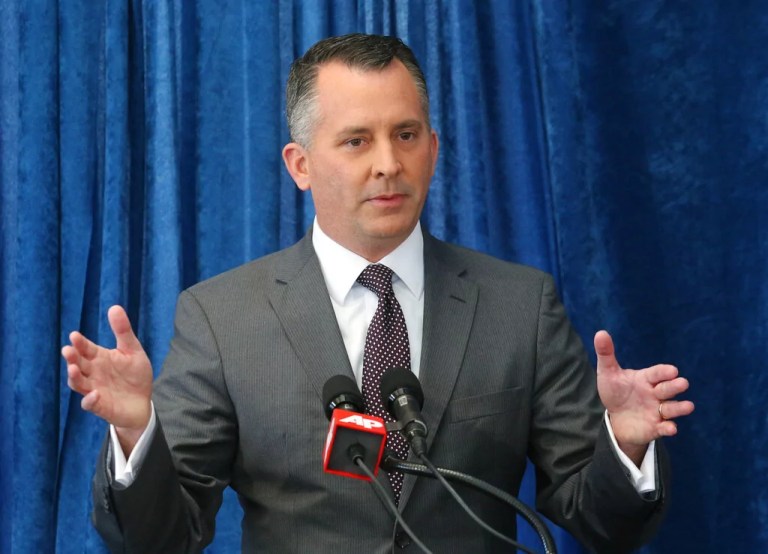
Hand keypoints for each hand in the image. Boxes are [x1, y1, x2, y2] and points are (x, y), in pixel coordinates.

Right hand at [62, 305, 152, 453]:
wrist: (142, 401)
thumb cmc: (135, 375)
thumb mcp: (132, 350)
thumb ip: (123, 331)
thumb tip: (115, 307)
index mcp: (99, 358)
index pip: (86, 348)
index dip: (79, 343)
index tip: (74, 335)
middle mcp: (93, 373)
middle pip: (78, 364)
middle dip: (72, 358)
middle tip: (68, 350)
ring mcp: (94, 389)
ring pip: (78, 383)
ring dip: (74, 377)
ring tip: (74, 370)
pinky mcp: (99, 405)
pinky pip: (90, 403)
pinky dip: (90, 400)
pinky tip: (95, 394)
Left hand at [595, 330, 694, 464]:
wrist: (617, 418)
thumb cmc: (616, 392)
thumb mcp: (608, 373)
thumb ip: (606, 354)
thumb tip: (600, 333)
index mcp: (646, 379)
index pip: (657, 373)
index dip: (664, 372)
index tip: (672, 370)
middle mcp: (655, 394)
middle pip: (668, 389)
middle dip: (674, 386)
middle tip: (682, 383)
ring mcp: (657, 411)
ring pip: (671, 408)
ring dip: (679, 407)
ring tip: (687, 406)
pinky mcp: (656, 427)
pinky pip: (665, 428)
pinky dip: (669, 428)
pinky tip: (671, 428)